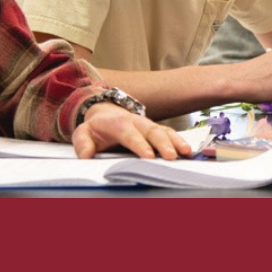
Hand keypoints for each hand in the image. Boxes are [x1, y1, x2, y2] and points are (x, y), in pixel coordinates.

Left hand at [76, 103, 190, 159]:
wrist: (105, 114)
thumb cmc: (97, 128)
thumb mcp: (84, 133)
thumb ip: (82, 143)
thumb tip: (86, 155)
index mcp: (117, 123)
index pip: (129, 133)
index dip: (139, 144)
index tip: (148, 156)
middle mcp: (136, 122)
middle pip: (151, 130)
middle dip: (162, 143)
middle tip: (171, 157)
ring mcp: (148, 126)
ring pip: (164, 131)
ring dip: (175, 141)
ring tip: (186, 153)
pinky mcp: (156, 130)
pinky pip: (170, 134)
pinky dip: (180, 141)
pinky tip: (189, 152)